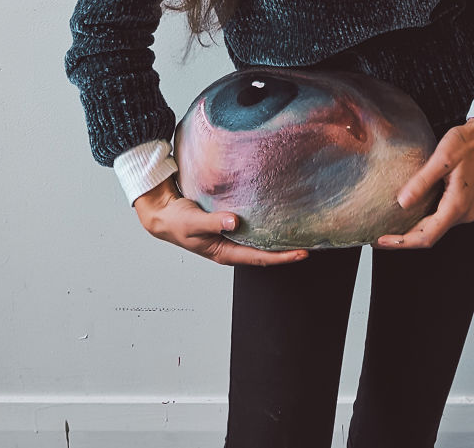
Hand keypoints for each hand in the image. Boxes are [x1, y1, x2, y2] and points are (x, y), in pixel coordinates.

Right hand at [133, 176, 309, 265]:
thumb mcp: (193, 222)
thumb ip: (213, 222)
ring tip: (298, 233)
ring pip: (258, 242)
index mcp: (223, 253)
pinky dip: (265, 227)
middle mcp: (229, 248)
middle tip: (309, 243)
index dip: (281, 257)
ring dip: (276, 240)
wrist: (163, 214)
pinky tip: (275, 219)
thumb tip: (234, 222)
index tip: (301, 253)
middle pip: (263, 253)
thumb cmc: (176, 221)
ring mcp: (229, 238)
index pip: (258, 258)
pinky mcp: (228, 227)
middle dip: (285, 251)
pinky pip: (252, 230)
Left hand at [375, 116, 473, 249]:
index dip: (403, 242)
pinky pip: (440, 219)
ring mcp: (464, 210)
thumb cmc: (467, 145)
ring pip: (434, 228)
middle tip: (380, 237)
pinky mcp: (462, 204)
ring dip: (412, 231)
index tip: (383, 240)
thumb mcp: (441, 160)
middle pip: (430, 236)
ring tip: (390, 229)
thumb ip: (421, 182)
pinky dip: (422, 221)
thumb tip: (403, 202)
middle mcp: (463, 213)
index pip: (427, 236)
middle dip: (404, 239)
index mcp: (458, 205)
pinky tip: (409, 216)